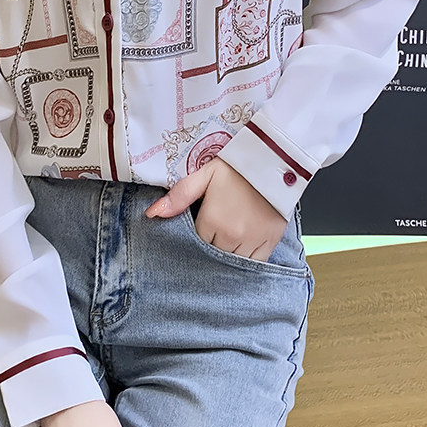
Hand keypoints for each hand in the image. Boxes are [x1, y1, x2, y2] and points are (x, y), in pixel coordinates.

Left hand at [145, 156, 287, 261]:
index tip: (199, 230)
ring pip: (231, 264)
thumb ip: (178, 196)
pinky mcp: (270, 243)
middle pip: (212, 256)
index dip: (194, 239)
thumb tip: (152, 214)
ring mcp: (252, 241)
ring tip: (226, 243)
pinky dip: (246, 262)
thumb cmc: (238, 167)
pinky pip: (254, 265)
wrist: (274, 161)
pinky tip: (242, 252)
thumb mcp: (204, 175)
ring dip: (226, 258)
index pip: (195, 244)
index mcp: (212, 220)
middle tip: (213, 237)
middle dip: (209, 249)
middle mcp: (232, 235)